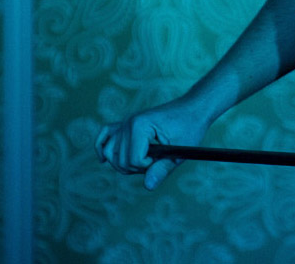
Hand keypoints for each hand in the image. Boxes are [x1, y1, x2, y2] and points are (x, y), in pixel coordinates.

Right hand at [95, 97, 210, 190]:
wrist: (193, 109)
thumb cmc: (190, 127)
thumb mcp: (180, 152)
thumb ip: (163, 169)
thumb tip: (148, 186)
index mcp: (140, 126)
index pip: (133, 160)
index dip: (149, 166)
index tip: (164, 158)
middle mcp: (128, 123)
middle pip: (120, 159)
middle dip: (138, 167)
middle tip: (157, 160)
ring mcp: (125, 122)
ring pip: (110, 152)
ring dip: (124, 163)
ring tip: (144, 160)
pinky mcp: (126, 124)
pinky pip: (105, 134)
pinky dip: (102, 147)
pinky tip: (103, 159)